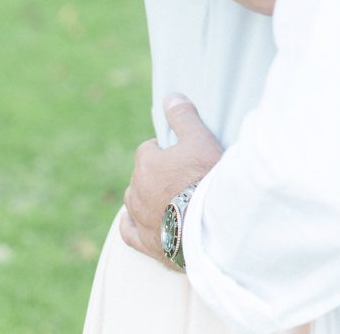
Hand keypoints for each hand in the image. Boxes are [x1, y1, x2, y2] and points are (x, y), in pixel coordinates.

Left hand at [120, 94, 222, 265]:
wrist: (211, 227)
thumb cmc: (206, 178)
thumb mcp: (199, 139)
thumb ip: (183, 116)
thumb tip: (170, 97)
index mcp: (146, 163)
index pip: (149, 149)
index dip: (166, 151)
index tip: (183, 156)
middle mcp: (136, 190)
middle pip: (142, 175)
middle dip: (157, 174)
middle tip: (183, 178)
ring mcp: (138, 217)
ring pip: (134, 200)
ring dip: (147, 197)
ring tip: (170, 199)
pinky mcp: (144, 242)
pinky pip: (129, 231)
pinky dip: (132, 224)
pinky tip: (138, 221)